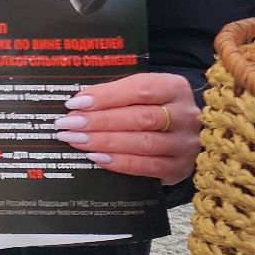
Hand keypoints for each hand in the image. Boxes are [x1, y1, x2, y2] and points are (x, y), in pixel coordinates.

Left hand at [54, 73, 199, 183]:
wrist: (178, 133)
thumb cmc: (149, 106)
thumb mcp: (138, 92)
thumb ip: (113, 94)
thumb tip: (76, 104)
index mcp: (174, 87)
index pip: (140, 89)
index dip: (106, 96)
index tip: (75, 103)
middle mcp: (185, 115)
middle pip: (141, 118)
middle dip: (100, 121)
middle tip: (68, 124)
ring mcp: (185, 143)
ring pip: (144, 143)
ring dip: (105, 142)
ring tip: (75, 140)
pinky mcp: (179, 167)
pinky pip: (148, 166)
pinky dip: (120, 162)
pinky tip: (96, 157)